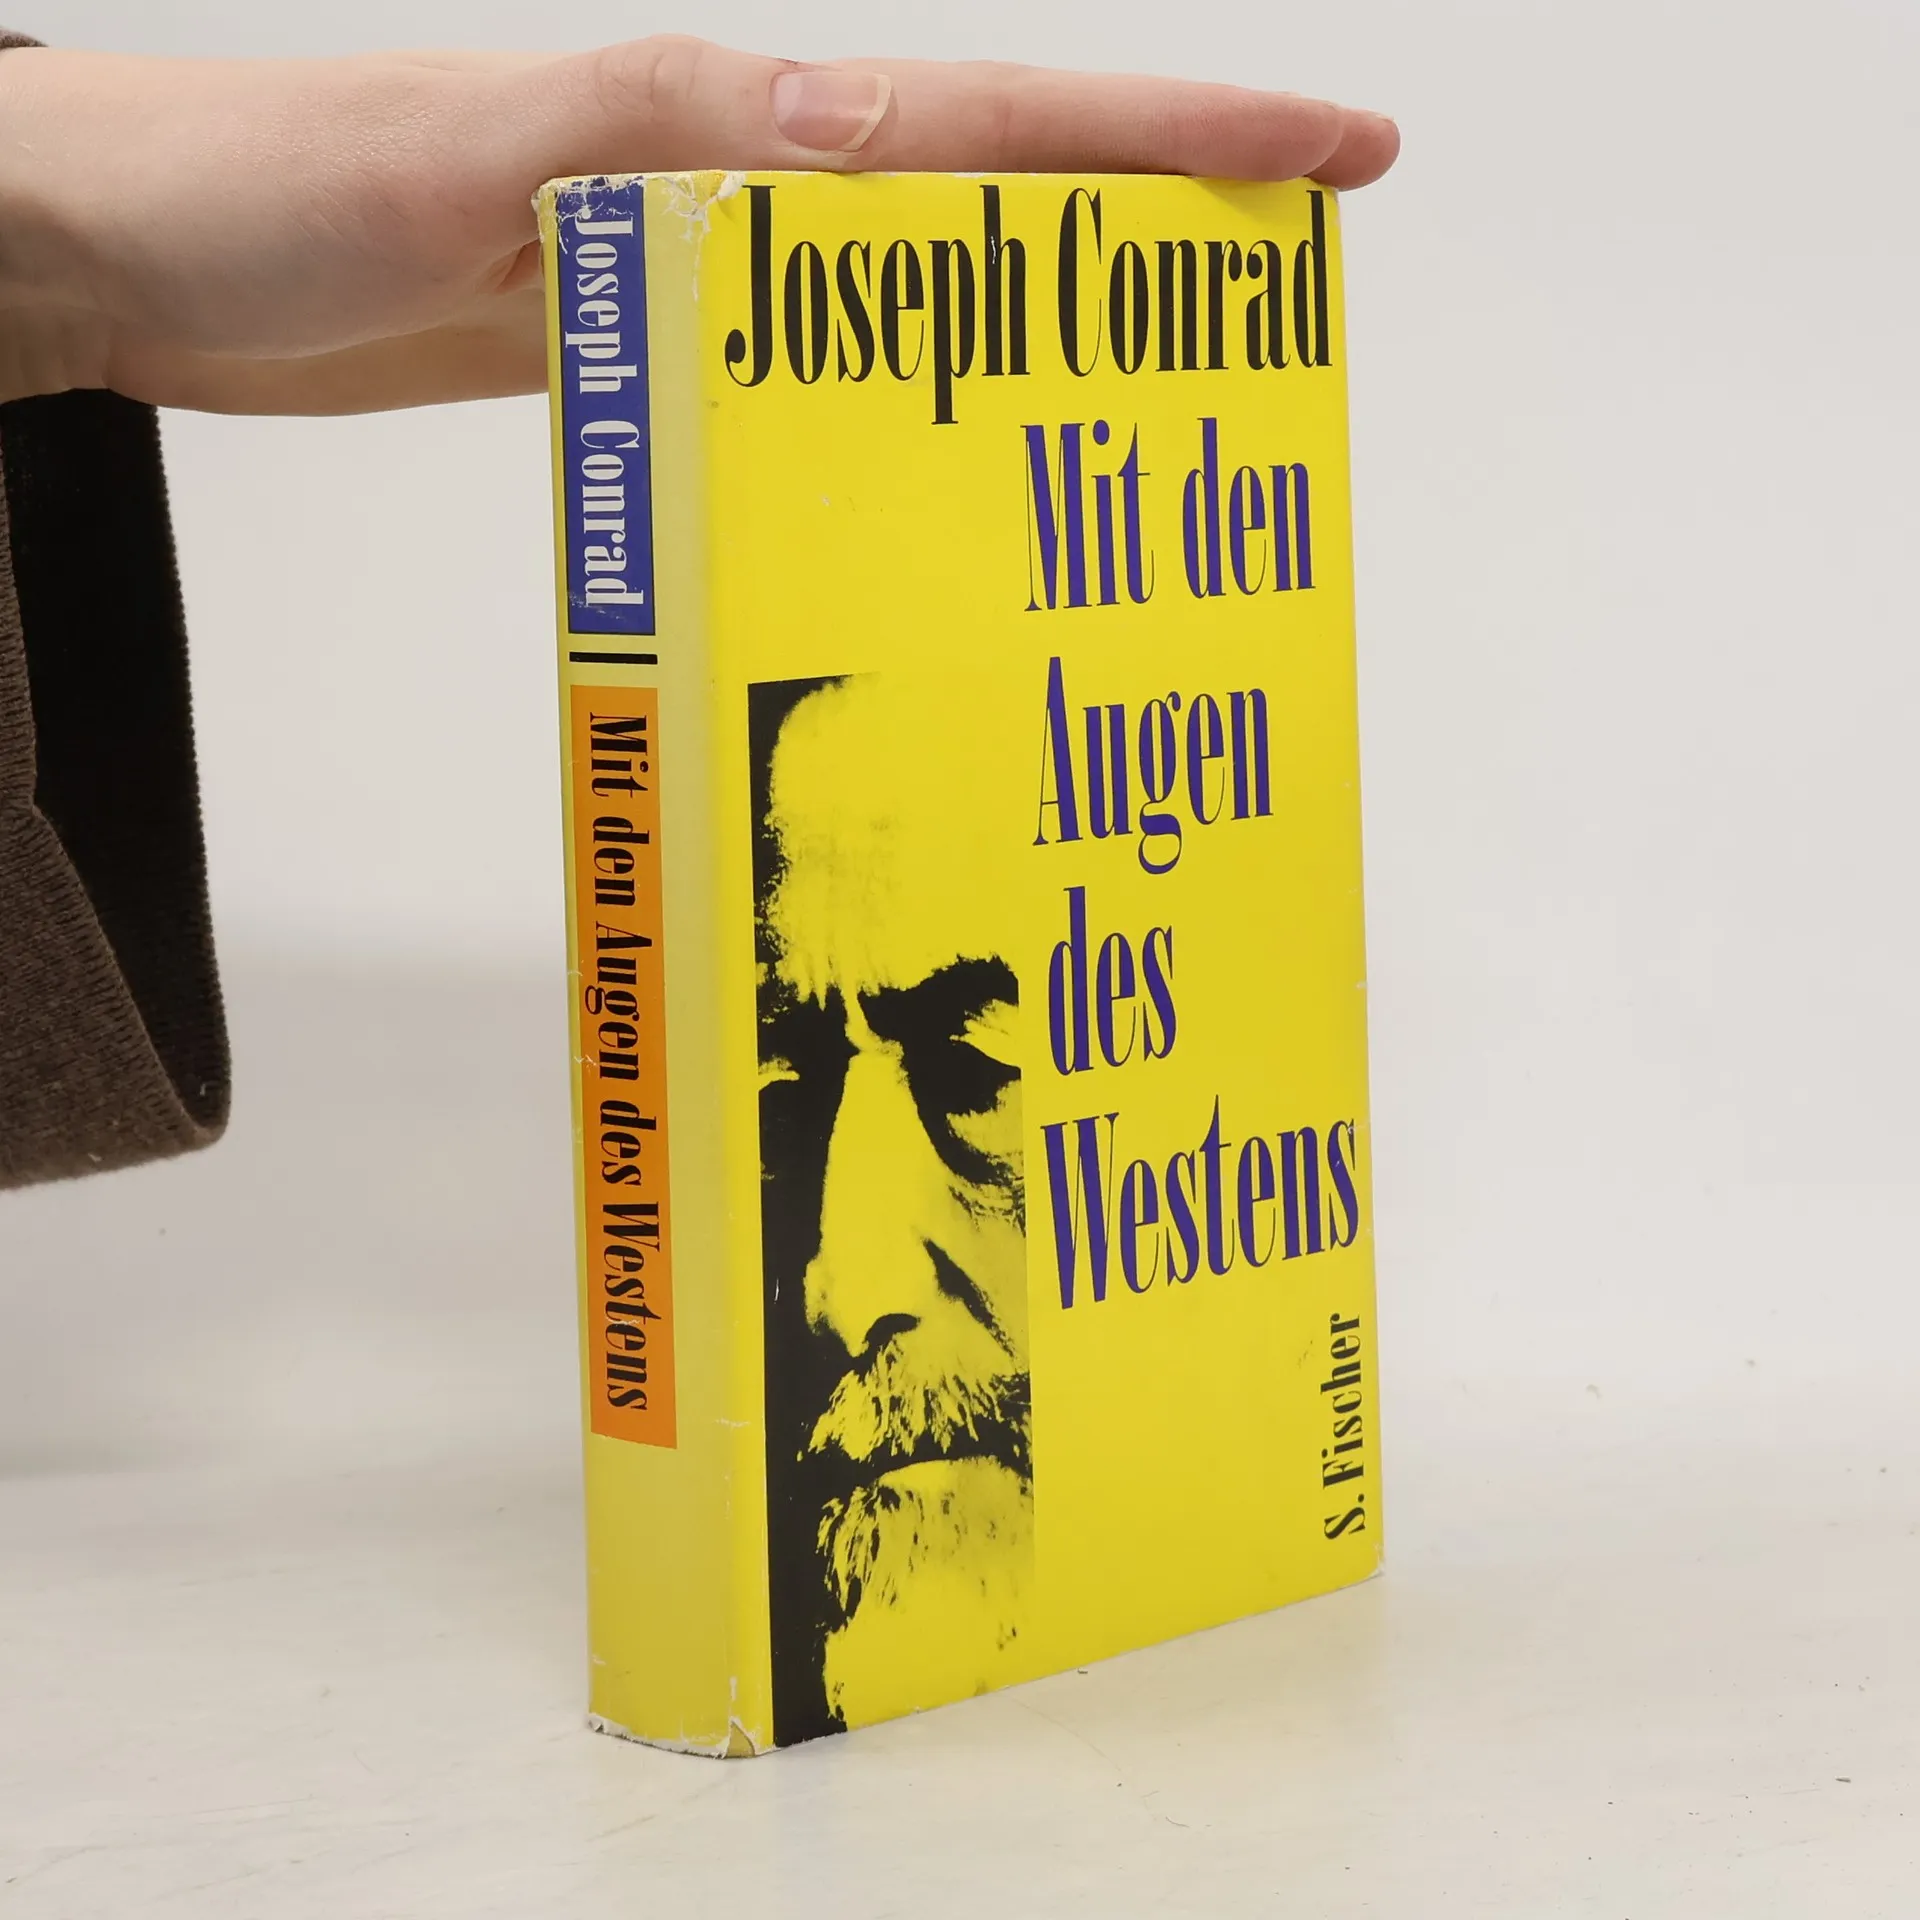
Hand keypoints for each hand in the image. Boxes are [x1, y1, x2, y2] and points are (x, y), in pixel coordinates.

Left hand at [0, 39, 1396, 414]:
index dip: (1174, 141)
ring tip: (1143, 444)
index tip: (1327, 155)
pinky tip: (925, 490)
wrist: (146, 253)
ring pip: (911, 317)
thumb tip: (873, 136)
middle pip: (991, 219)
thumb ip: (670, 131)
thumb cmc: (268, 178)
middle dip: (1150, 258)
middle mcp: (735, 194)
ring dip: (1031, 364)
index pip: (994, 124)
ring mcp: (693, 281)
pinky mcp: (640, 356)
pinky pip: (804, 388)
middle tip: (1279, 333)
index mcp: (730, 126)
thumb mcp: (476, 139)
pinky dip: (888, 429)